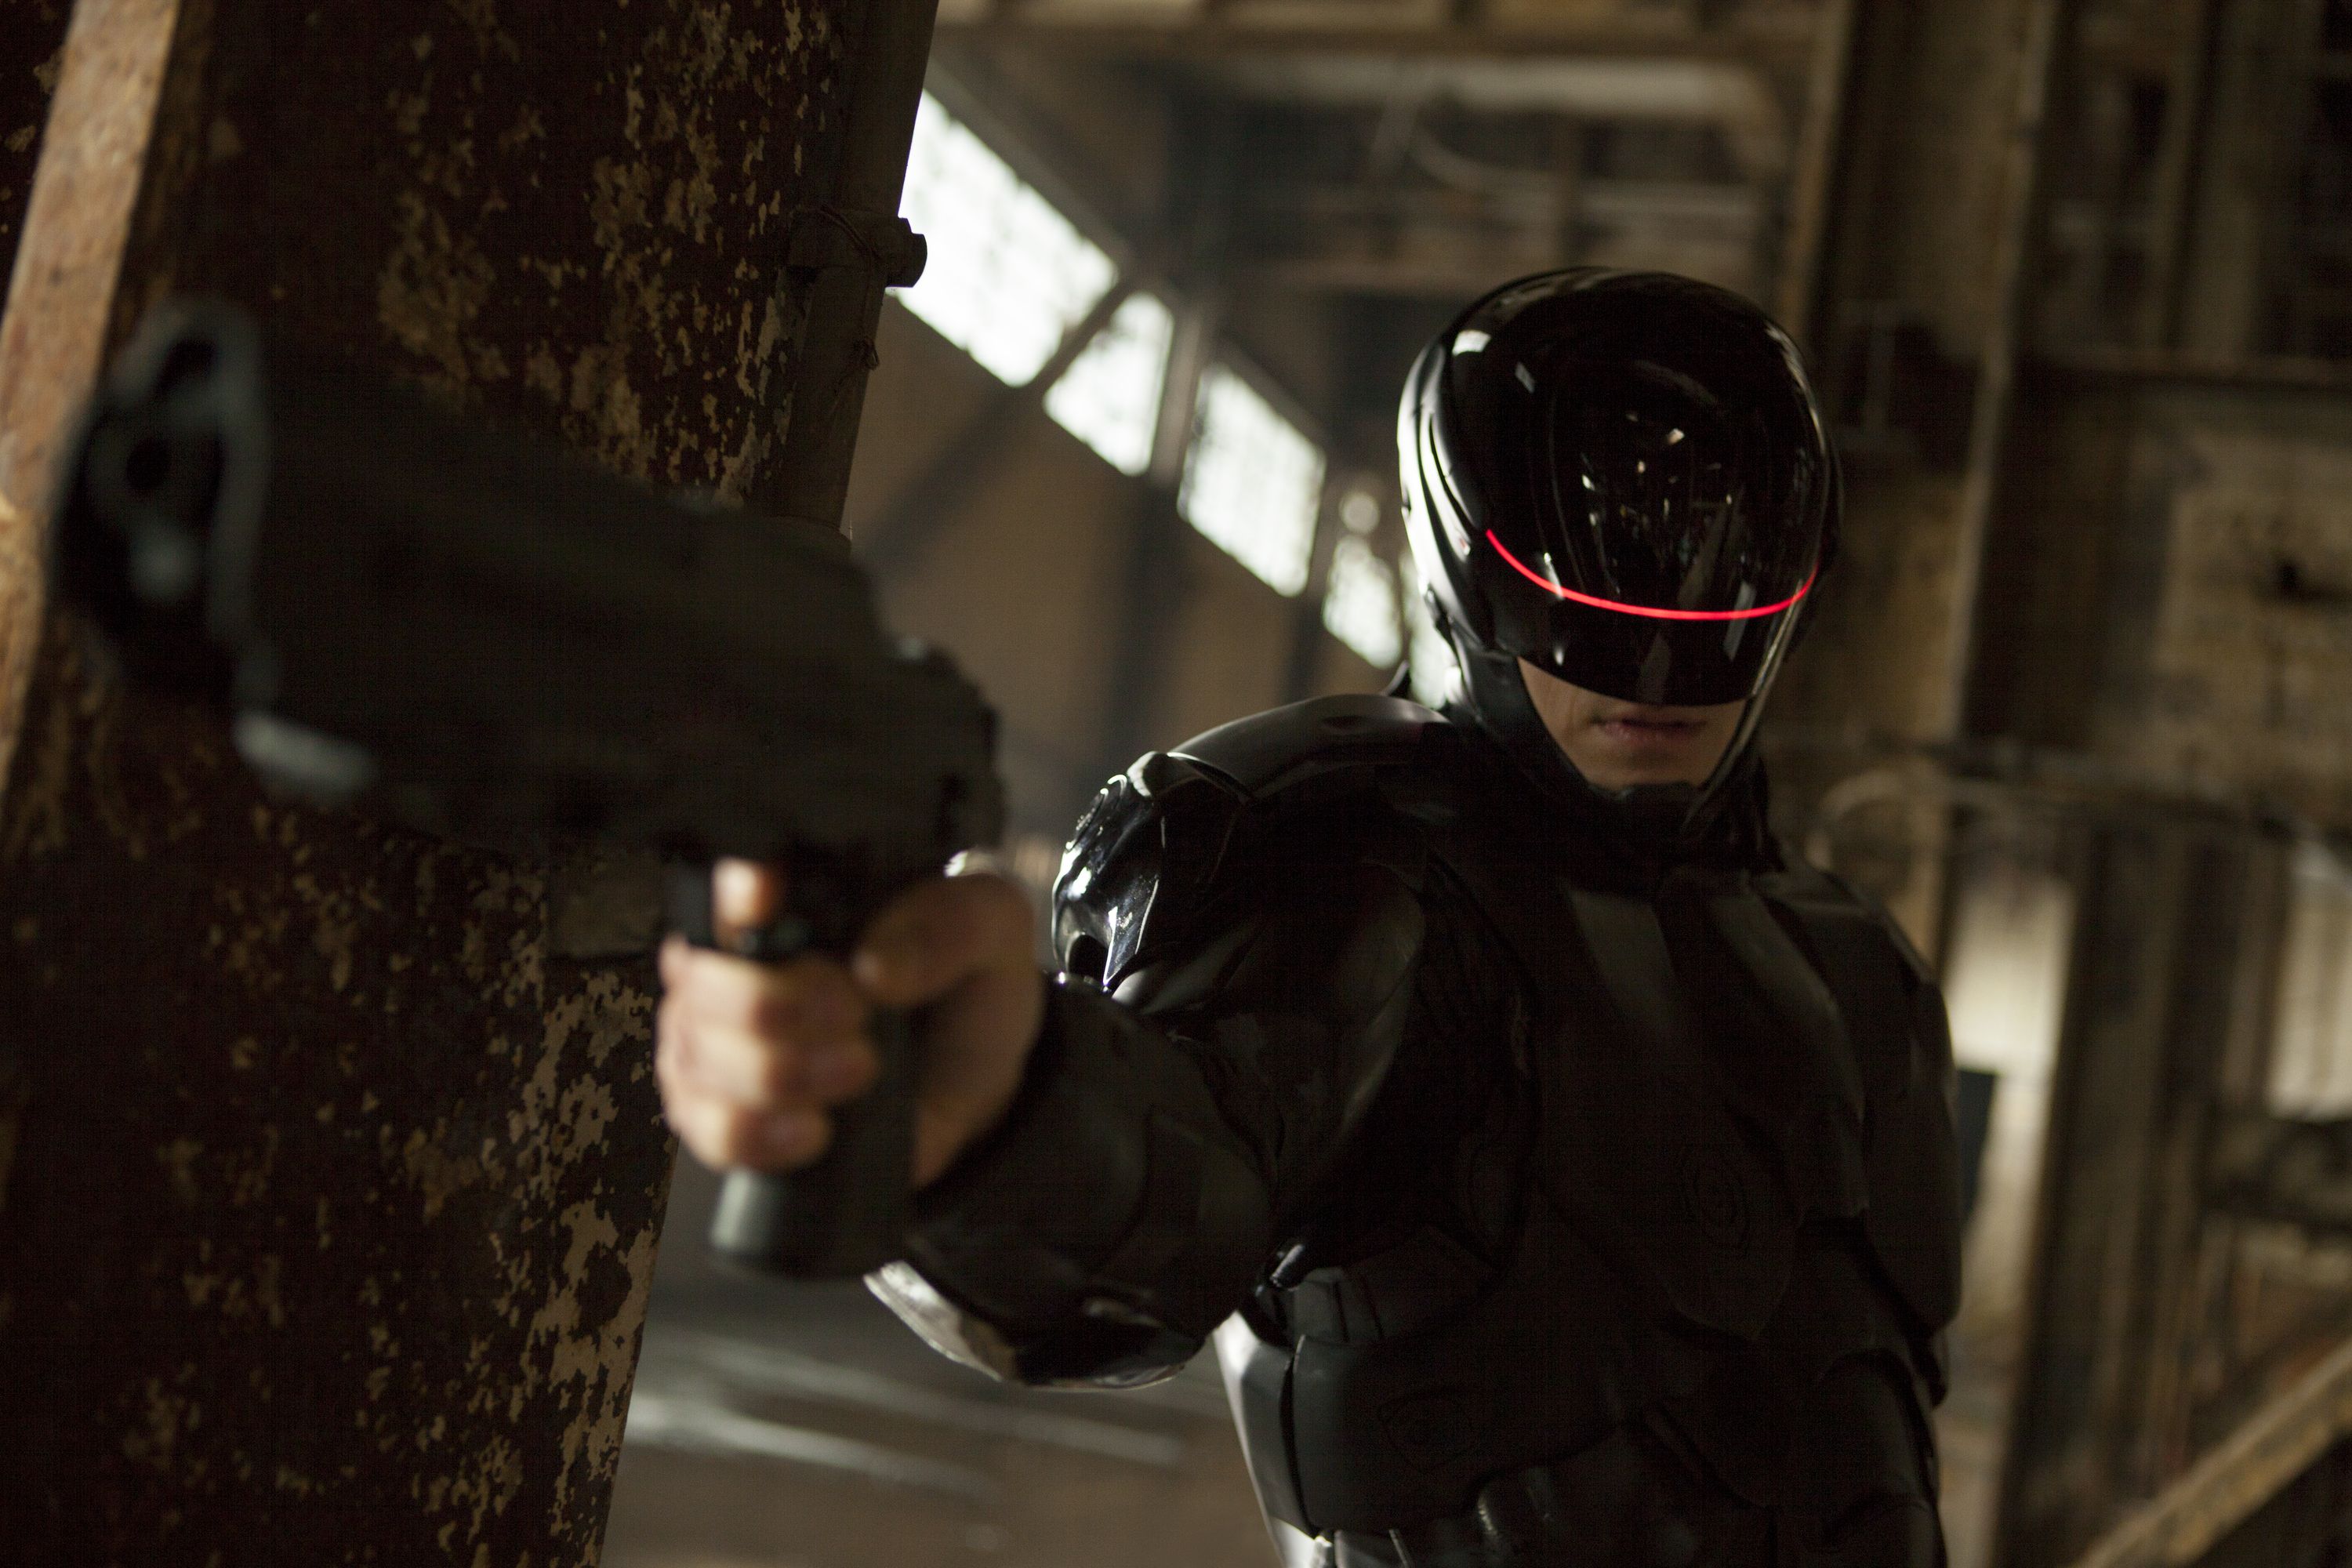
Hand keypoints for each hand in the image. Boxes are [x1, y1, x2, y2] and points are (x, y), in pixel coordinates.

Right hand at [655, 859, 1044, 1187]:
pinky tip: (816, 1129)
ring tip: (860, 1071)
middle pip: (704, 981)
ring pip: (702, 1057)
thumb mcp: (991, 931)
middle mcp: (738, 963)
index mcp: (792, 896)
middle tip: (857, 1016)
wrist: (973, 1086)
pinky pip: (709, 1129)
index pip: (726, 881)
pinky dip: (762, 1134)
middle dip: (776, 1007)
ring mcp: (720, 1039)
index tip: (765, 905)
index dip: (731, 895)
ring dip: (781, 1074)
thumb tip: (876, 966)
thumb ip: (948, 924)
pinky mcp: (725, 1112)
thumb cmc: (965, 990)